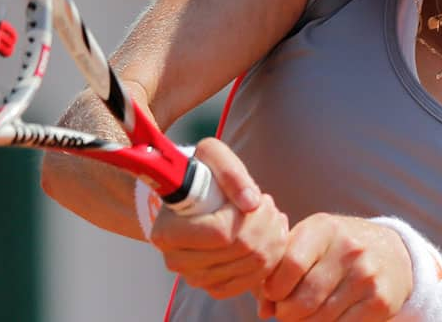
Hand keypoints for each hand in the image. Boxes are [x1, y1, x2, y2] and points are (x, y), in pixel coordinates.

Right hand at [149, 137, 288, 298]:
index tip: (259, 198)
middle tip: (270, 205)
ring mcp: (195, 278)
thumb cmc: (200, 172)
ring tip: (272, 217)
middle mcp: (177, 261)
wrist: (192, 195)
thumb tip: (251, 203)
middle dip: (267, 224)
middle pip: (241, 250)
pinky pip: (252, 281)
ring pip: (252, 266)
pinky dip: (271, 259)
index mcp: (168, 232)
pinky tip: (272, 236)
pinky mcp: (214, 287)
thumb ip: (230, 171)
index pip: (222, 233)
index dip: (250, 216)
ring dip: (273, 239)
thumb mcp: (211, 154)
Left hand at [258, 213, 413, 320]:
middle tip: (285, 312)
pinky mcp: (380, 302)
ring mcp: (367, 276)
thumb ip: (280, 268)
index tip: (273, 294)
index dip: (274, 288)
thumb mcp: (309, 242)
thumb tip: (264, 310)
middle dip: (286, 313)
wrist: (392, 252)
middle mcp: (349, 248)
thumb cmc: (335, 248)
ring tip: (304, 315)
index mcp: (324, 228)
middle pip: (304, 299)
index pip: (291, 264)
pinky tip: (326, 318)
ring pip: (320, 319)